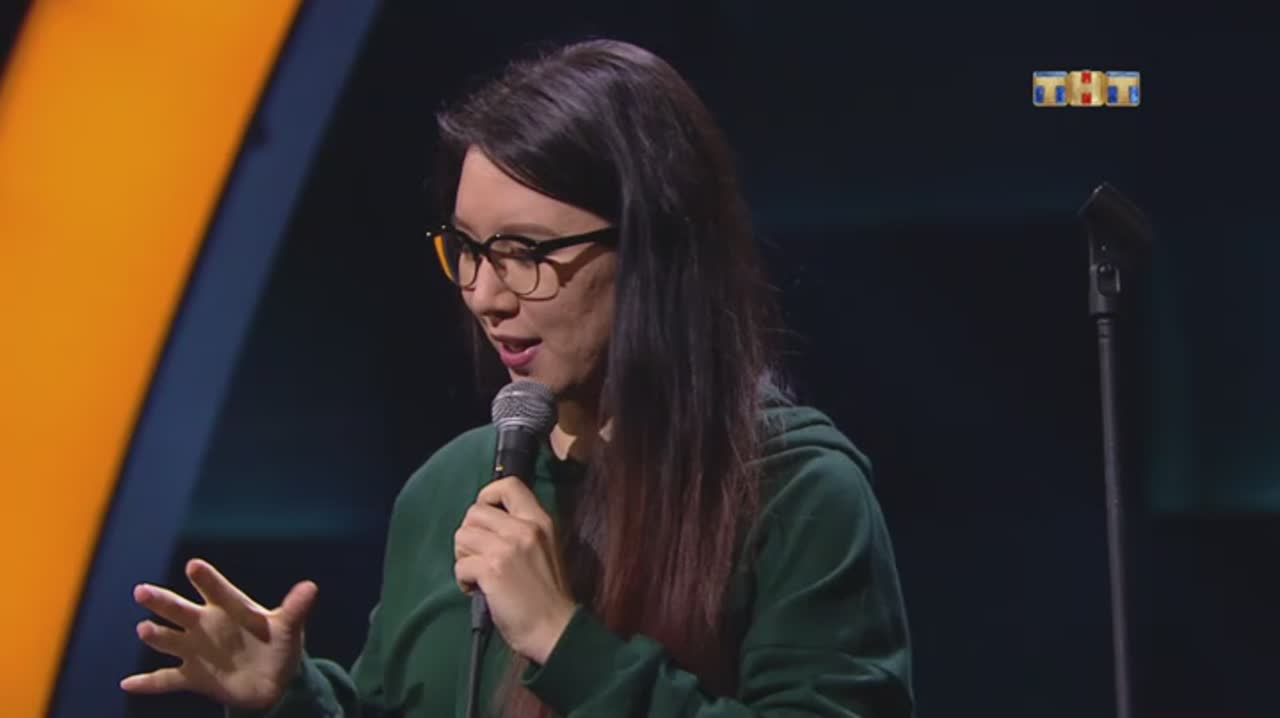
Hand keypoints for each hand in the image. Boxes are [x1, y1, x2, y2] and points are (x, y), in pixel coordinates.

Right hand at [120, 558, 317, 709]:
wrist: (273, 678)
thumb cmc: (278, 644)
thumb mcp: (289, 627)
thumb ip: (295, 609)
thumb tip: (311, 587)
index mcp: (231, 609)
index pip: (218, 591)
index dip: (208, 580)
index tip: (194, 565)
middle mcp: (207, 625)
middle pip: (181, 610)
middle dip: (162, 602)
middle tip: (142, 591)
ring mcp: (196, 650)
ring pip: (169, 640)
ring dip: (157, 636)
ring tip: (145, 629)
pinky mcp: (193, 676)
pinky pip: (165, 679)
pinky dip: (147, 683)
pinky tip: (127, 683)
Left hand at [454, 477, 576, 664]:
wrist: (555, 628)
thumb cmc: (549, 594)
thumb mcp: (546, 548)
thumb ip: (523, 531)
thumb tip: (488, 523)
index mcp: (540, 520)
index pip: (509, 485)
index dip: (487, 496)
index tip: (485, 516)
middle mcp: (524, 528)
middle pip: (474, 512)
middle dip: (469, 535)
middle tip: (479, 556)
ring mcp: (507, 548)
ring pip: (461, 536)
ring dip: (463, 557)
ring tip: (478, 574)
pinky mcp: (492, 570)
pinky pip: (460, 565)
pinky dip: (463, 580)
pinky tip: (476, 590)